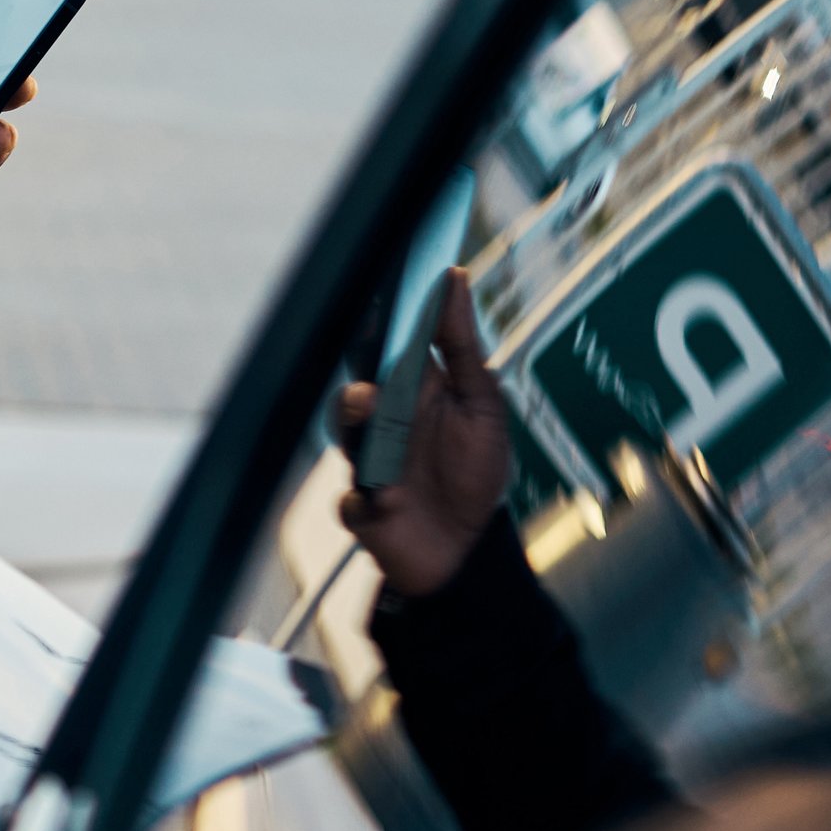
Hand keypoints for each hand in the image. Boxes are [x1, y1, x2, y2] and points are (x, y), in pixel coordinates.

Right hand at [332, 271, 512, 595]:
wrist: (466, 550)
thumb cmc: (477, 473)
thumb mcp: (483, 405)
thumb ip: (463, 346)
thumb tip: (454, 280)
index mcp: (416, 386)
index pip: (388, 340)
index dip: (381, 319)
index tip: (382, 299)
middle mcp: (386, 417)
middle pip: (357, 381)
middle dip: (363, 384)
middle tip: (374, 388)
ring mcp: (368, 458)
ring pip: (346, 433)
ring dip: (360, 433)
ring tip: (382, 441)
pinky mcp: (360, 501)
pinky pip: (353, 496)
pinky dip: (371, 501)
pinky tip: (391, 504)